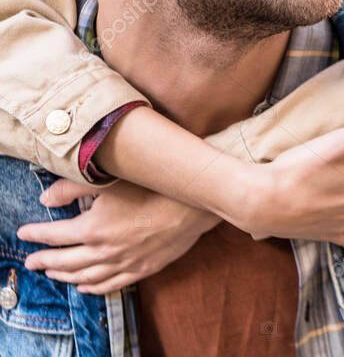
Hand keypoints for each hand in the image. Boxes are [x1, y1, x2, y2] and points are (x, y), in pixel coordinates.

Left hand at [18, 179, 217, 294]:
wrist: (192, 203)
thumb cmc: (153, 186)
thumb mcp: (110, 180)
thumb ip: (73, 188)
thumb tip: (45, 197)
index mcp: (94, 229)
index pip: (55, 236)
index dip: (37, 234)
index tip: (24, 233)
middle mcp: (105, 252)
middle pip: (66, 262)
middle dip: (45, 261)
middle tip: (31, 261)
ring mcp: (123, 264)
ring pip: (86, 278)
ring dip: (65, 277)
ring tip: (52, 274)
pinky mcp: (141, 269)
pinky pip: (110, 286)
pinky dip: (93, 289)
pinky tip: (84, 287)